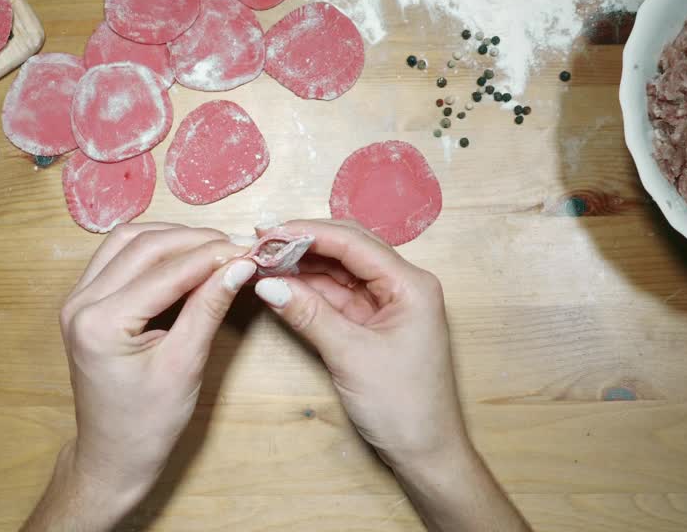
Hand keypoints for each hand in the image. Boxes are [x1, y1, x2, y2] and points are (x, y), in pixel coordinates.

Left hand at [26, 223, 256, 530]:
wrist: (113, 455)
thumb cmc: (148, 423)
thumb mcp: (185, 365)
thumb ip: (209, 308)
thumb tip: (240, 265)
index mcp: (100, 323)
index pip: (165, 271)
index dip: (211, 256)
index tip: (249, 250)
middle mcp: (80, 303)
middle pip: (143, 246)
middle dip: (194, 241)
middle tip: (237, 248)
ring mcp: (77, 299)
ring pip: (127, 242)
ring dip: (172, 238)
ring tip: (214, 249)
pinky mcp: (84, 301)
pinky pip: (117, 257)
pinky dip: (152, 250)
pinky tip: (184, 257)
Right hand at [252, 219, 527, 531]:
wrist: (426, 454)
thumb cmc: (403, 407)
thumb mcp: (350, 356)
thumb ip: (309, 314)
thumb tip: (266, 283)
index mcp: (411, 284)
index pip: (353, 242)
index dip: (308, 233)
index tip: (268, 232)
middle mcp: (402, 286)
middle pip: (347, 249)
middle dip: (303, 244)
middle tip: (259, 242)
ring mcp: (387, 305)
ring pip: (339, 272)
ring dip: (302, 266)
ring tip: (262, 261)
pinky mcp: (372, 324)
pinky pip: (337, 296)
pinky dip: (309, 290)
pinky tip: (281, 284)